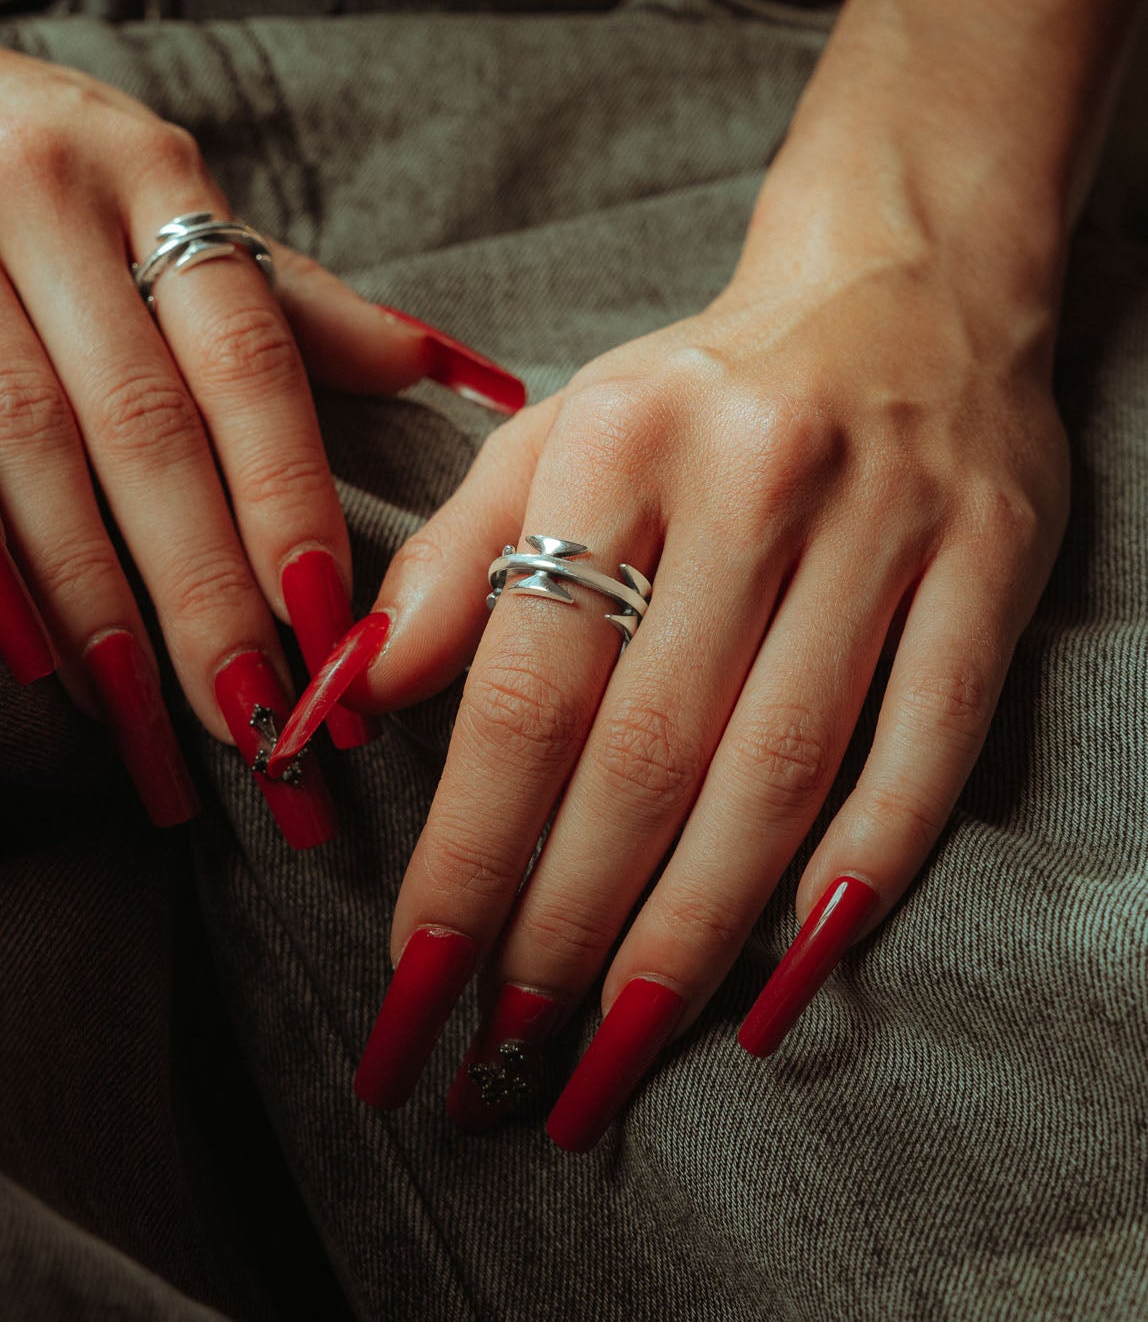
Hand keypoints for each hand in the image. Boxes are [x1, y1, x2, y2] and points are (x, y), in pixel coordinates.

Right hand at [0, 0, 521, 838]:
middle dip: (209, 591)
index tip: (335, 632)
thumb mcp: (152, 190)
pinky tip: (20, 640)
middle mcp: (54, 197)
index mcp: (158, 178)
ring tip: (146, 721)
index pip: (248, 359)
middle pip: (148, 426)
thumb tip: (445, 365)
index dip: (293, 499)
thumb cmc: (14, 149)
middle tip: (257, 726)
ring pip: (33, 444)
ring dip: (95, 599)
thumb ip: (288, 295)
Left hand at [341, 177, 1069, 1144]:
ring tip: (608, 1052)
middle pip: (645, 753)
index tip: (415, 974)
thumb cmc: (696, 391)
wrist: (899, 284)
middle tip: (499, 1054)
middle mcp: (751, 486)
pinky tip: (783, 981)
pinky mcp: (991, 567)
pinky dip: (860, 872)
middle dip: (563, 923)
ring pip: (778, 774)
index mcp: (615, 447)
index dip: (467, 848)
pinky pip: (928, 747)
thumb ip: (448, 565)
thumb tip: (348, 700)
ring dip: (687, 935)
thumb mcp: (551, 436)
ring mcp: (884, 529)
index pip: (523, 691)